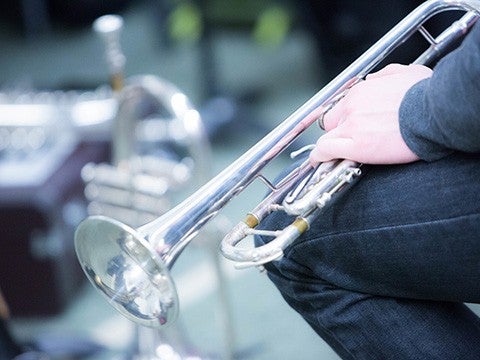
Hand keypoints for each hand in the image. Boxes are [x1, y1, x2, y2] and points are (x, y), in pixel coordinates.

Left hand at [309, 64, 432, 164]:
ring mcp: (352, 126)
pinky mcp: (356, 145)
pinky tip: (320, 160)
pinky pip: (326, 150)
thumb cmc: (427, 94)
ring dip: (329, 146)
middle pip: (331, 122)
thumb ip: (384, 76)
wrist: (436, 112)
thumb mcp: (406, 73)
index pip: (340, 107)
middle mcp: (352, 106)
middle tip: (347, 141)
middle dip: (337, 131)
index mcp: (362, 91)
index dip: (342, 119)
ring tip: (331, 156)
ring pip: (327, 137)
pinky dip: (321, 156)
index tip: (345, 125)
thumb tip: (374, 80)